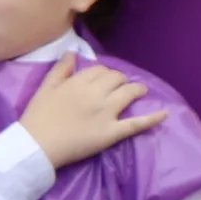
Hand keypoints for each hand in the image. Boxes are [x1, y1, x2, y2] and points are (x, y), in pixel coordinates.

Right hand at [17, 53, 162, 167]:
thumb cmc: (37, 117)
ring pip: (129, 94)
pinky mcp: (112, 132)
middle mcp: (96, 94)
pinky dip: (152, 119)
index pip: (99, 70)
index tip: (102, 80)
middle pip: (116, 79)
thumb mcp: (44, 88)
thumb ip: (60, 70)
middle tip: (119, 86)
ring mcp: (106, 113)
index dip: (103, 73)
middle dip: (120, 79)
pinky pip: (136, 124)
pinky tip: (164, 114)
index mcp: (78, 82)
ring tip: (140, 91)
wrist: (36, 146)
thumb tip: (72, 53)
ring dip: (137, 89)